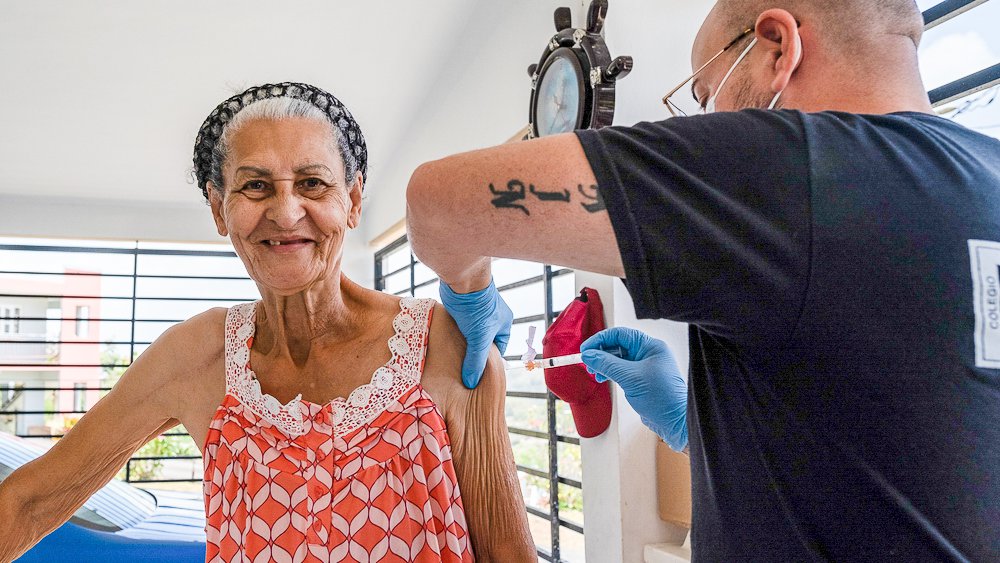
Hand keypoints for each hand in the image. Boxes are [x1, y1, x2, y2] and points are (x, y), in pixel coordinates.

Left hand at [440, 279, 512, 388]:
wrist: (462, 279)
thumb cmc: (478, 307)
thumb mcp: (479, 338)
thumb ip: (476, 361)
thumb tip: (470, 382)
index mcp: (504, 323)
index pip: (498, 349)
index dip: (487, 361)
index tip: (476, 373)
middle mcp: (492, 317)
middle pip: (483, 342)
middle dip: (473, 352)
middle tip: (461, 368)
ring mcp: (477, 311)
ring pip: (470, 333)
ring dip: (461, 342)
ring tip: (451, 357)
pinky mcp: (463, 306)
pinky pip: (459, 324)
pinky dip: (454, 332)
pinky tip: (445, 341)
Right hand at [580, 327, 687, 451]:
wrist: (675, 422)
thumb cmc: (662, 398)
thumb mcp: (630, 378)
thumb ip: (607, 364)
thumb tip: (589, 355)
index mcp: (650, 347)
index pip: (620, 335)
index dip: (600, 340)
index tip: (586, 349)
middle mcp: (648, 354)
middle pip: (618, 345)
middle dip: (601, 353)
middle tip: (588, 363)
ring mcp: (645, 367)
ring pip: (618, 358)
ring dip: (604, 364)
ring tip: (595, 373)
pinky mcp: (641, 379)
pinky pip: (621, 370)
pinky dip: (610, 373)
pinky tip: (604, 378)